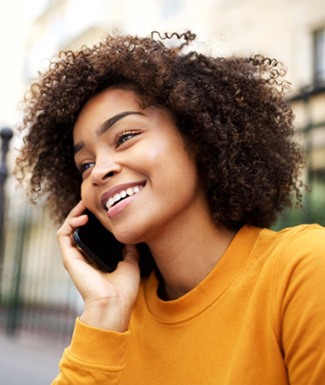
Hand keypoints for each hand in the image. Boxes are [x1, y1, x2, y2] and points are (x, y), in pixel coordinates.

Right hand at [56, 201, 140, 331]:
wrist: (114, 303)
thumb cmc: (124, 288)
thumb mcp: (131, 261)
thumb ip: (129, 247)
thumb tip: (131, 234)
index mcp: (97, 257)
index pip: (92, 233)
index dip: (95, 219)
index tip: (104, 207)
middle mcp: (84, 255)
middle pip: (79, 228)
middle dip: (84, 212)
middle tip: (93, 200)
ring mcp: (75, 256)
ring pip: (68, 228)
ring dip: (75, 214)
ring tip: (85, 204)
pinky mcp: (68, 258)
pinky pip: (62, 235)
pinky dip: (70, 222)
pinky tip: (83, 217)